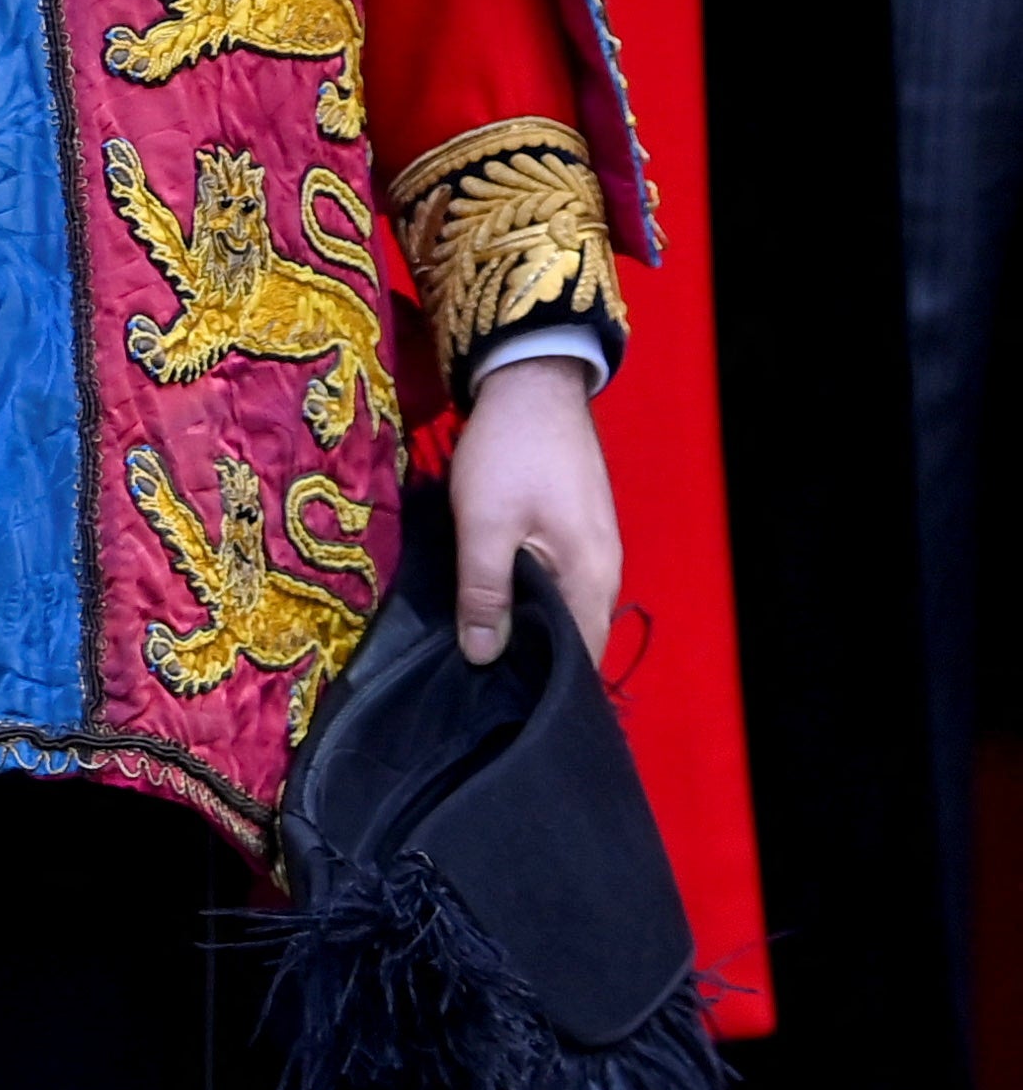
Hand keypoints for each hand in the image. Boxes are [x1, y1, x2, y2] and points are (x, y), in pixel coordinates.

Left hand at [445, 352, 620, 666]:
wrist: (532, 385)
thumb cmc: (509, 456)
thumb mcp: (484, 524)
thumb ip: (485, 592)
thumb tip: (483, 657)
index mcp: (592, 579)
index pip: (582, 657)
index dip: (546, 685)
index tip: (502, 703)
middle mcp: (605, 572)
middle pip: (577, 637)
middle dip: (535, 661)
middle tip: (483, 683)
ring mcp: (596, 550)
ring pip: (567, 609)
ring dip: (533, 629)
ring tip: (484, 651)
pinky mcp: (579, 531)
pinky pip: (562, 583)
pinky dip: (535, 599)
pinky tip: (499, 605)